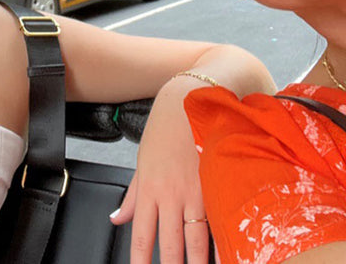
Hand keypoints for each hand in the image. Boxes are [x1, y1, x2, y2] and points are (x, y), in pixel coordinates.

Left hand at [110, 81, 209, 262]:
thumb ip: (133, 195)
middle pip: (172, 244)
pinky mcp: (218, 182)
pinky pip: (220, 219)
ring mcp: (197, 190)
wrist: (191, 99)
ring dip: (199, 262)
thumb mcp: (143, 161)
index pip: (143, 235)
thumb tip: (117, 219)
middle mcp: (172, 194)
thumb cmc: (166, 128)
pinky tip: (228, 254)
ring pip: (198, 238)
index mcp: (150, 189)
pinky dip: (224, 240)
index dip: (141, 260)